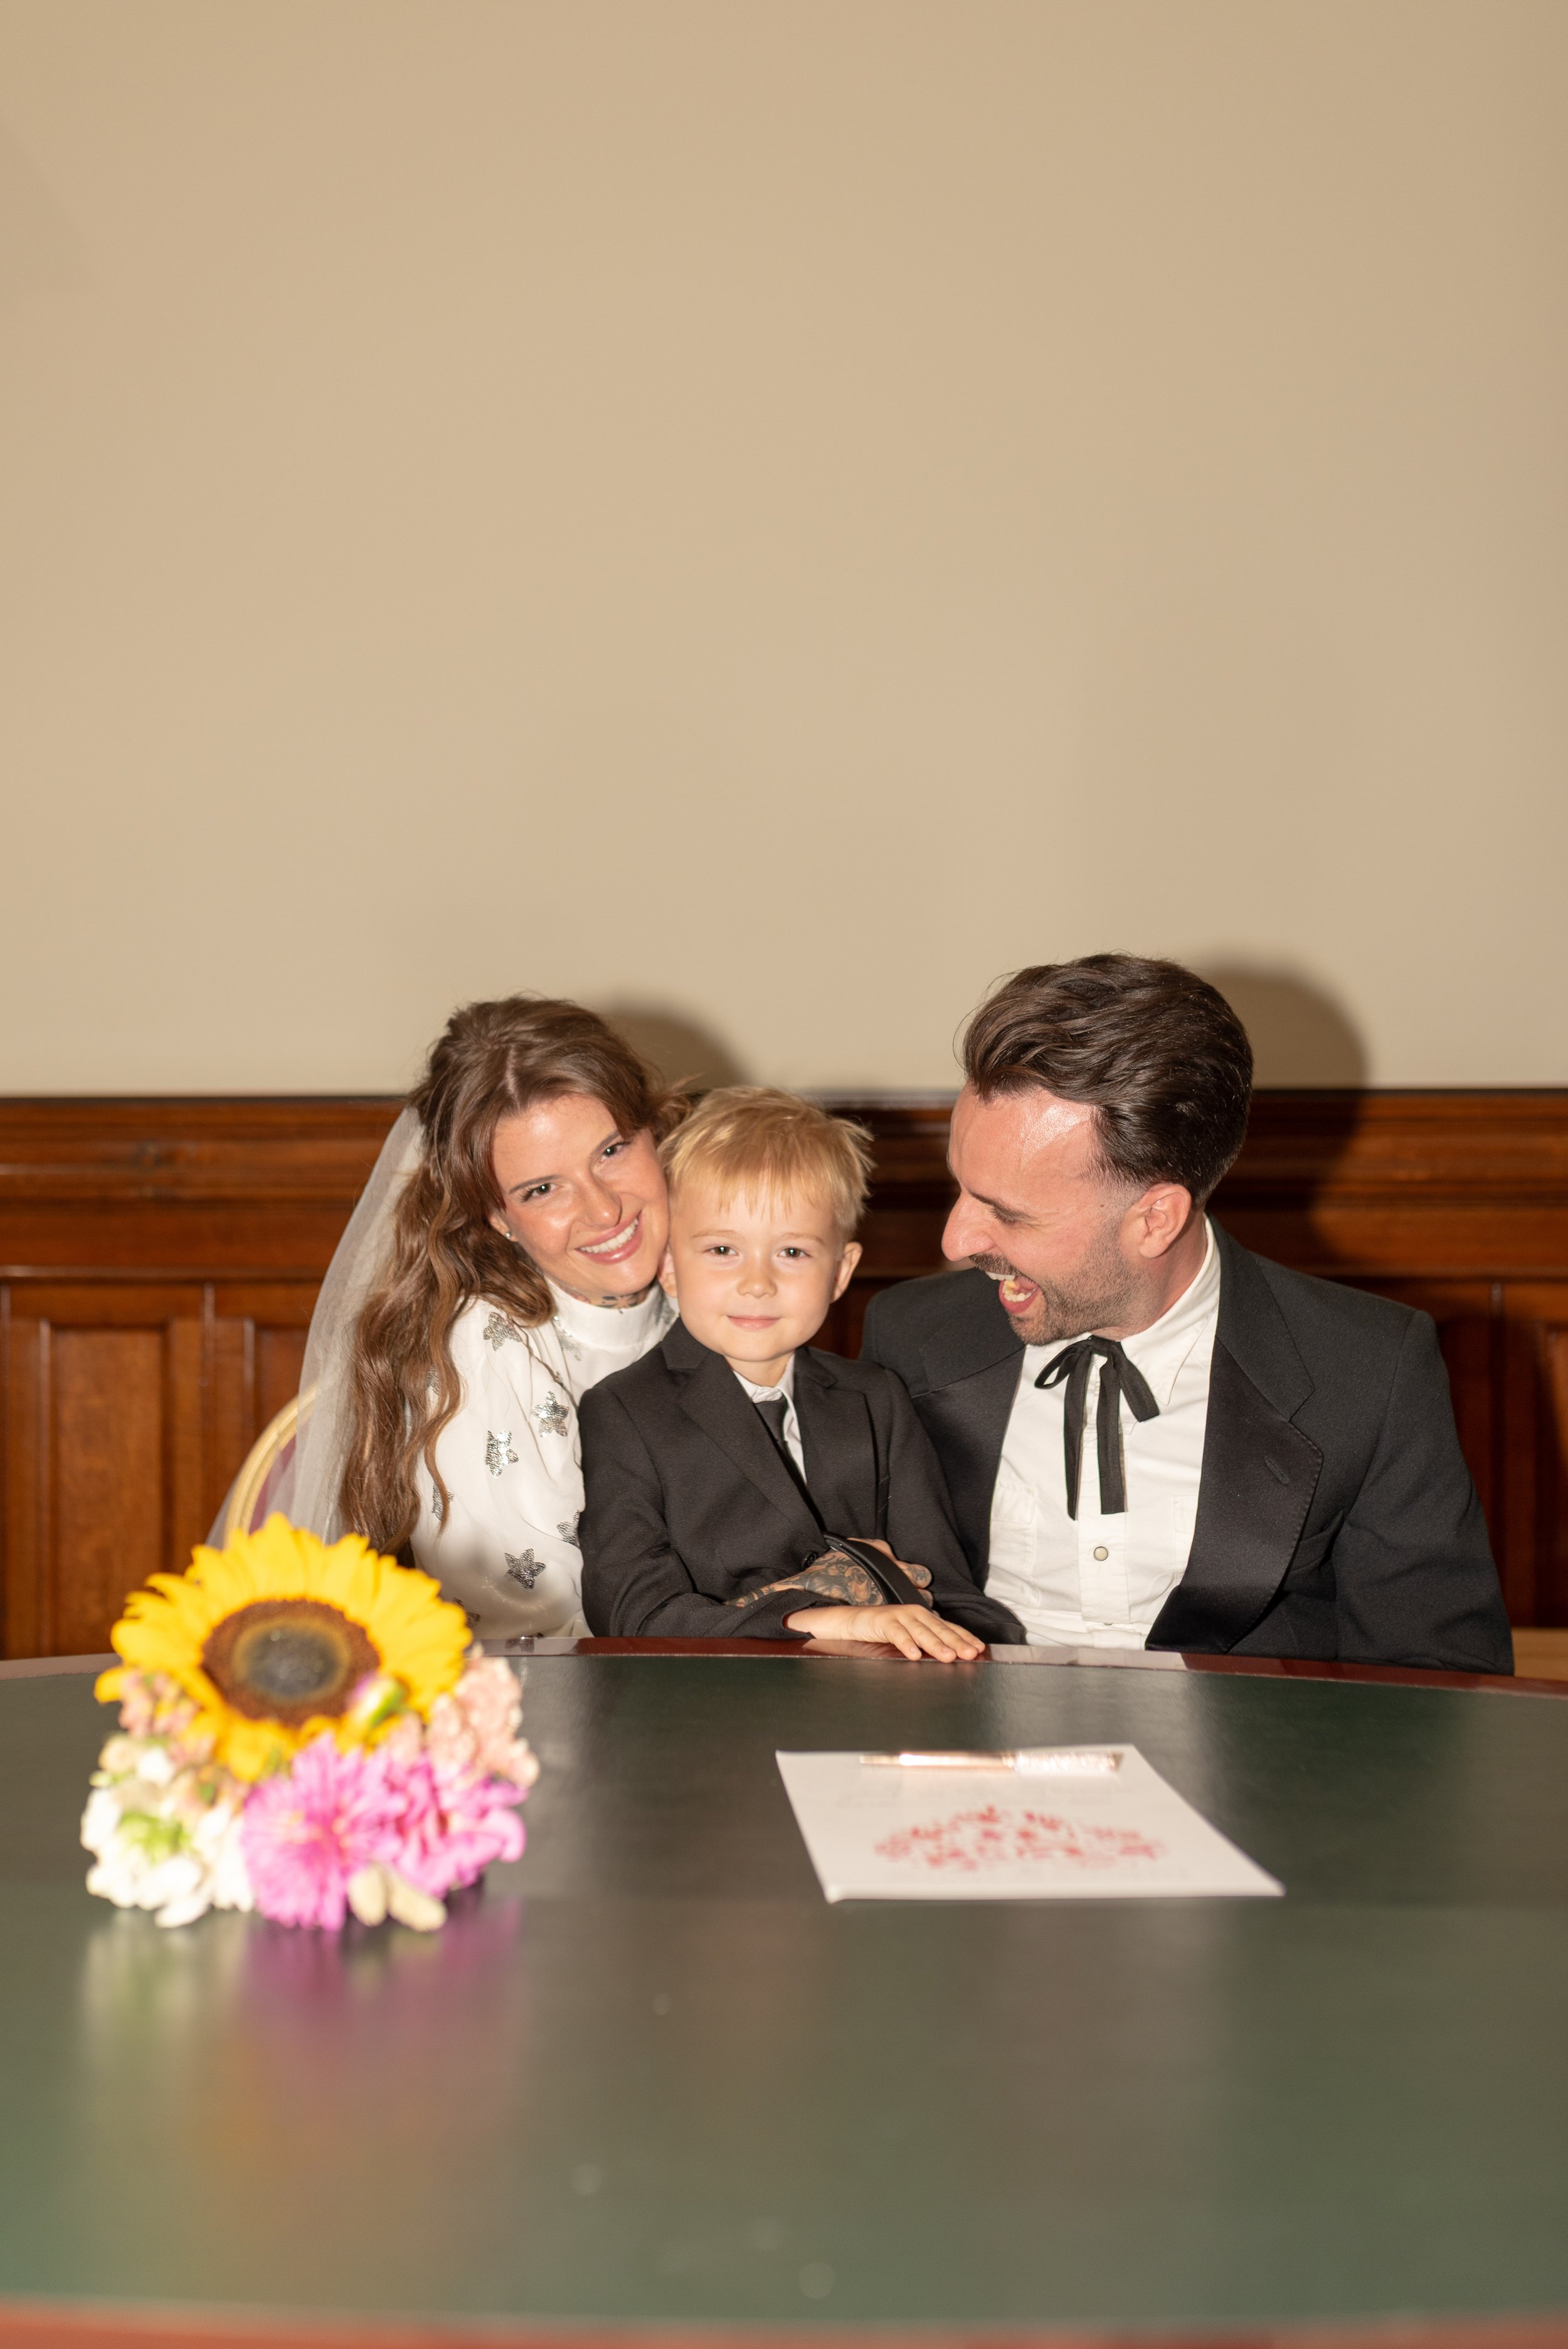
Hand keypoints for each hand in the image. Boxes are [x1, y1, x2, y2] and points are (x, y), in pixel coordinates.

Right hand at [784, 1603, 984, 1661]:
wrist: (855, 1622)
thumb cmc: (886, 1631)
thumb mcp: (911, 1637)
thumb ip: (929, 1644)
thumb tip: (953, 1656)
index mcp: (926, 1617)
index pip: (950, 1628)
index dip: (965, 1638)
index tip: (979, 1649)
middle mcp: (917, 1614)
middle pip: (940, 1630)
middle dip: (957, 1643)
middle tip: (970, 1654)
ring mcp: (901, 1616)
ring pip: (922, 1632)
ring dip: (936, 1645)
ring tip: (948, 1657)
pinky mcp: (884, 1621)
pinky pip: (897, 1634)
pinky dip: (906, 1644)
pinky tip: (914, 1655)